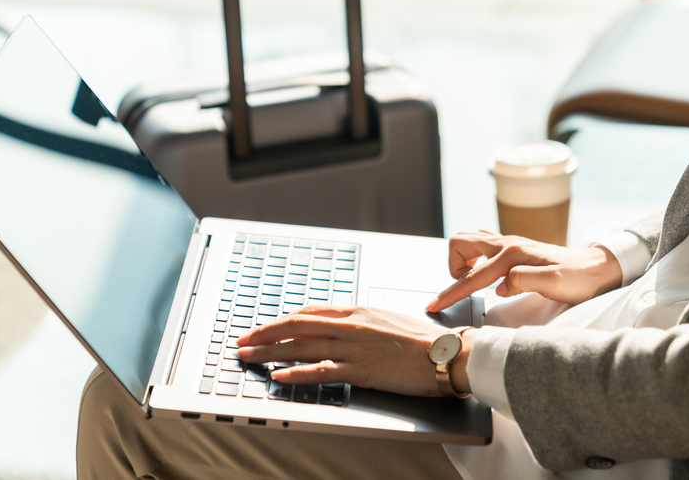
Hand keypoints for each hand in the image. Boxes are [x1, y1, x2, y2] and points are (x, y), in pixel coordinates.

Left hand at [236, 306, 473, 397]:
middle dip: (264, 334)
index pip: (308, 314)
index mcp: (356, 312)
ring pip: (301, 347)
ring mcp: (354, 347)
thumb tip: (342, 326)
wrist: (447, 352)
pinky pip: (321, 371)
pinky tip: (278, 376)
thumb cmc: (422, 339)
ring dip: (269, 352)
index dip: (280, 322)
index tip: (261, 328)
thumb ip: (361, 323)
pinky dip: (296, 374)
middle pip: (296, 326)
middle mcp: (350, 326)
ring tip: (248, 357)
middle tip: (242, 342)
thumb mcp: (386, 320)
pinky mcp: (361, 370)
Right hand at [426, 230, 622, 312]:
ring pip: (469, 240)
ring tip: (475, 282)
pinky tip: (487, 273)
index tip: (434, 306)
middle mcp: (507, 244)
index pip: (472, 276)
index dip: (451, 293)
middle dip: (453, 267)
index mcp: (512, 255)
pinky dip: (475, 257)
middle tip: (465, 287)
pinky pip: (482, 244)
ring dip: (462, 260)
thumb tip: (500, 286)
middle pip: (460, 242)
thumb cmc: (579, 279)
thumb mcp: (556, 285)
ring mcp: (509, 243)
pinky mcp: (513, 247)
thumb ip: (525, 281)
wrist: (597, 268)